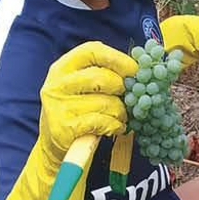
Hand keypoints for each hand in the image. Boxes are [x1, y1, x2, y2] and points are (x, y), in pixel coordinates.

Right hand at [5, 41, 137, 199]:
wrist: (56, 149)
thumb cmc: (78, 113)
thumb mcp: (84, 89)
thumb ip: (105, 76)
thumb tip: (142, 69)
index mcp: (62, 68)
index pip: (91, 50)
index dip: (117, 57)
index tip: (135, 68)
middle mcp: (56, 84)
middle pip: (102, 77)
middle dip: (123, 89)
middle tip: (130, 98)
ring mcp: (58, 106)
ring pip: (107, 102)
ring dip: (122, 112)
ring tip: (121, 118)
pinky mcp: (65, 128)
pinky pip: (103, 122)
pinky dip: (115, 126)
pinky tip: (114, 128)